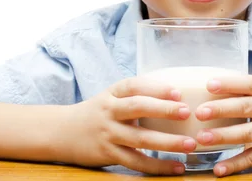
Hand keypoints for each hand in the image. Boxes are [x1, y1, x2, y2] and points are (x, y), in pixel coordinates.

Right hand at [60, 77, 196, 174]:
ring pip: (140, 139)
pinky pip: (136, 162)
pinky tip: (176, 167)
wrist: (61, 132)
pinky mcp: (108, 154)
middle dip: (164, 109)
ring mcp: (108, 134)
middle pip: (138, 107)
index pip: (135, 85)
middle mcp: (109, 111)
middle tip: (187, 112)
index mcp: (113, 93)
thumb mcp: (111, 97)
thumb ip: (136, 95)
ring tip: (190, 144)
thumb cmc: (97, 112)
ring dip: (168, 142)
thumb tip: (177, 96)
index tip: (178, 93)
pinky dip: (157, 166)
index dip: (157, 88)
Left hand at [194, 75, 251, 176]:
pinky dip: (236, 164)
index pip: (250, 84)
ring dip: (224, 136)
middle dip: (221, 109)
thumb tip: (214, 88)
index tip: (209, 84)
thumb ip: (251, 94)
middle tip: (199, 112)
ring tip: (202, 138)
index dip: (230, 83)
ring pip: (248, 133)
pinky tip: (220, 169)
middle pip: (246, 108)